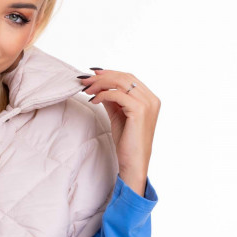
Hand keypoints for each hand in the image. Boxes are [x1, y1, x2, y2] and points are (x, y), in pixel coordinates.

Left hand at [81, 68, 160, 194]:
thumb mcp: (118, 116)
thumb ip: (112, 101)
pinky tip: (94, 100)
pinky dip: (103, 95)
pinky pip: (117, 95)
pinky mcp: (139, 110)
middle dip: (102, 77)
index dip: (110, 73)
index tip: (93, 75)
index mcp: (150, 99)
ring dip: (100, 84)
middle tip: (85, 80)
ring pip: (120, 83)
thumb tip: (100, 87)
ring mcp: (147, 104)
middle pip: (124, 77)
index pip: (129, 77)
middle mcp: (151, 99)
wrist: (133, 163)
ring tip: (87, 89)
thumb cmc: (127, 143)